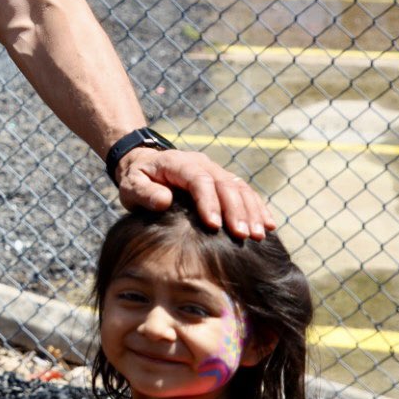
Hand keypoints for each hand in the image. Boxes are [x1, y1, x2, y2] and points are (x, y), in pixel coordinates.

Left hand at [115, 147, 273, 240]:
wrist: (146, 165)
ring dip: (251, 211)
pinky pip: (246, 192)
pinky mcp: (224, 181)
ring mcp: (216, 171)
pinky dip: (258, 208)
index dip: (208, 201)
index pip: (199, 179)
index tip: (213, 226)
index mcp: (178, 163)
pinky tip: (267, 226)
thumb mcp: (131, 185)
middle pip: (225, 184)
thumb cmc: (137, 179)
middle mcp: (202, 164)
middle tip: (242, 236)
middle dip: (235, 210)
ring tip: (257, 235)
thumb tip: (164, 200)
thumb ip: (144, 192)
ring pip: (240, 188)